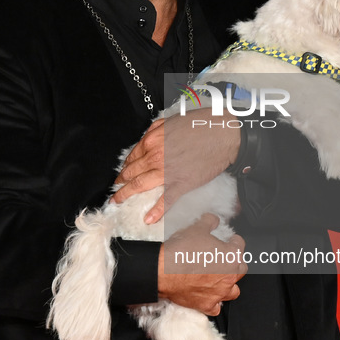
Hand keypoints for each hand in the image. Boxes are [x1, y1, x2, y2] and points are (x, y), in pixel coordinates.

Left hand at [112, 110, 240, 222]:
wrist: (223, 134)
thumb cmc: (202, 125)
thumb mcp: (172, 120)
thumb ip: (156, 129)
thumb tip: (147, 136)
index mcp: (152, 140)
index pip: (132, 156)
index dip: (125, 165)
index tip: (122, 172)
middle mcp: (155, 156)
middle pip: (132, 172)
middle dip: (121, 182)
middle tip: (116, 188)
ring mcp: (167, 172)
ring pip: (140, 185)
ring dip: (126, 194)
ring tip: (119, 201)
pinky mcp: (181, 184)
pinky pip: (166, 200)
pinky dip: (156, 211)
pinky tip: (148, 219)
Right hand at [158, 214, 246, 315]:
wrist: (164, 271)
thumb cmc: (181, 251)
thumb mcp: (196, 228)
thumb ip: (209, 222)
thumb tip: (213, 219)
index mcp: (231, 256)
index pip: (240, 245)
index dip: (234, 240)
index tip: (231, 240)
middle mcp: (229, 276)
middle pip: (241, 269)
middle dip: (235, 262)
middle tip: (225, 258)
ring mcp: (219, 292)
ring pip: (234, 291)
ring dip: (229, 284)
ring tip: (220, 279)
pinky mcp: (207, 304)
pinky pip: (216, 307)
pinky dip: (214, 302)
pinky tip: (209, 296)